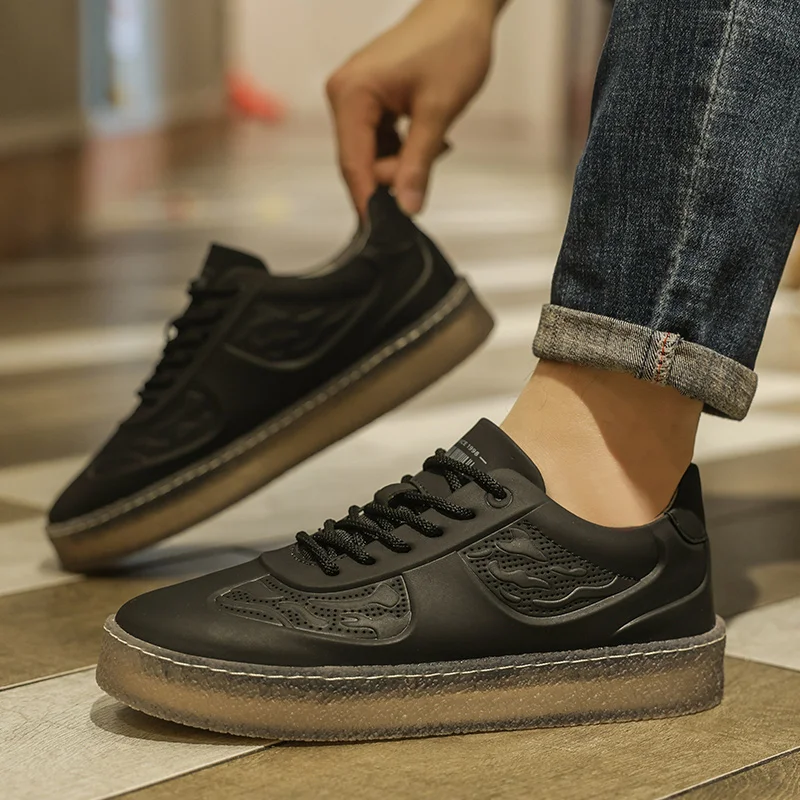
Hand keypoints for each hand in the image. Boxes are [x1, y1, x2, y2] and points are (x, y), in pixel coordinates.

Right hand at [326, 0, 501, 215]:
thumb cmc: (452, 44)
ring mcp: (353, 97)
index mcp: (351, 94)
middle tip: (431, 161)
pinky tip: (425, 135)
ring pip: (371, 156)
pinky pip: (378, 142)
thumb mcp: (438, 111)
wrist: (462, 8)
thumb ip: (419, 163)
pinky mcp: (367, 100)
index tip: (386, 230)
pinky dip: (402, 149)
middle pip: (361, 163)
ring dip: (402, 161)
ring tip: (435, 140)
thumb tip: (407, 207)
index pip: (354, 165)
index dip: (371, 200)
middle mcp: (343, 95)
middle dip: (394, 174)